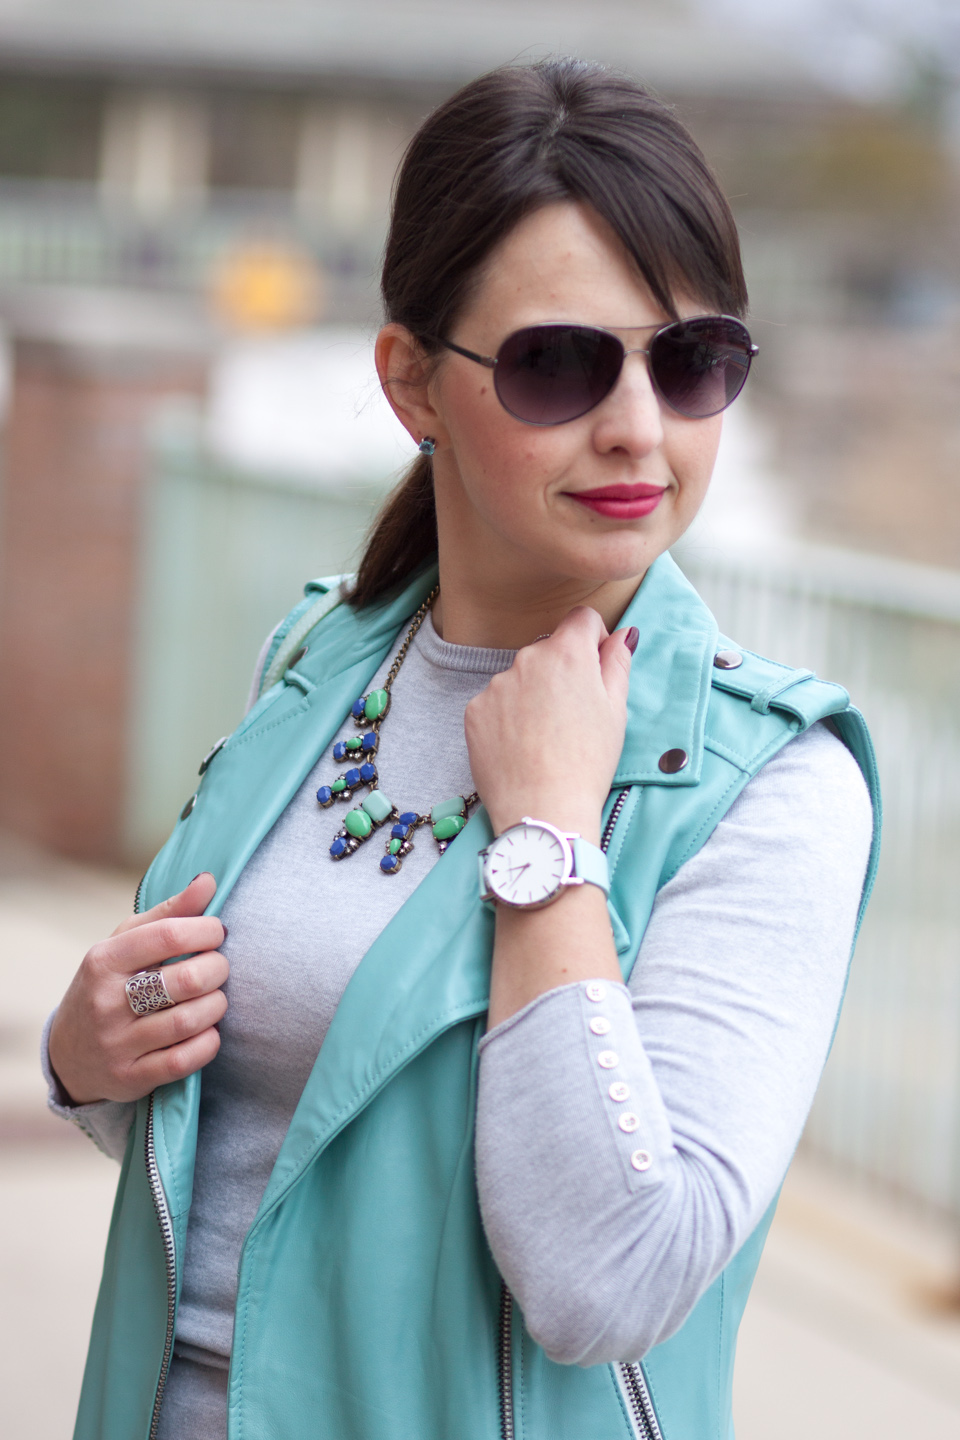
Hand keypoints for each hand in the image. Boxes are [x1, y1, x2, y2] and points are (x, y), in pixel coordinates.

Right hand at [47, 873, 227, 1105]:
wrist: (67, 1053)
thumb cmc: (110, 984)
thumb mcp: (127, 943)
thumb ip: (170, 912)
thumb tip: (209, 880)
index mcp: (104, 961)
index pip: (168, 935)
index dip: (206, 930)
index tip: (217, 932)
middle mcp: (106, 1002)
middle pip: (186, 980)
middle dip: (218, 969)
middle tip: (220, 967)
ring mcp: (116, 1043)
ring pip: (189, 1021)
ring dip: (217, 1006)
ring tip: (216, 998)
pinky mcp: (130, 1078)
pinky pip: (184, 1061)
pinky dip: (208, 1043)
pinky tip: (208, 1031)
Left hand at [465, 607, 634, 843]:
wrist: (543, 810)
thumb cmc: (588, 762)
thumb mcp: (616, 710)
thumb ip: (617, 662)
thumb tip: (621, 633)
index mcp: (567, 652)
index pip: (582, 619)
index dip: (593, 639)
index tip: (595, 668)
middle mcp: (527, 658)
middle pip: (549, 651)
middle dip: (562, 673)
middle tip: (573, 717)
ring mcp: (496, 684)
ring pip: (521, 678)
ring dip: (533, 695)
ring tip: (545, 738)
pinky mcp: (474, 710)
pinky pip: (496, 703)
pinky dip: (508, 718)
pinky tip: (521, 747)